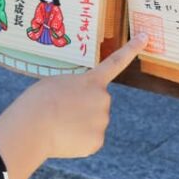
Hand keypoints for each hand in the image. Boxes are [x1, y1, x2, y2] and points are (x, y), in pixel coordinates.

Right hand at [0, 35, 146, 178]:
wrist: (33, 127)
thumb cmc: (37, 102)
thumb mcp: (56, 84)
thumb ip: (76, 90)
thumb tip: (81, 110)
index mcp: (91, 80)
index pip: (116, 62)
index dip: (131, 49)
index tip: (146, 36)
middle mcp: (103, 98)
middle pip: (97, 103)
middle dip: (83, 108)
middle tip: (61, 112)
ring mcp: (102, 120)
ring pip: (93, 123)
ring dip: (79, 124)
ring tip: (59, 125)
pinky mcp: (97, 141)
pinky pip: (90, 140)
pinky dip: (78, 141)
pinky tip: (64, 138)